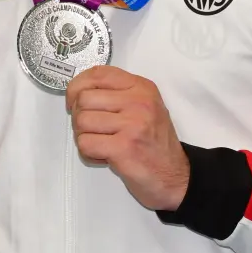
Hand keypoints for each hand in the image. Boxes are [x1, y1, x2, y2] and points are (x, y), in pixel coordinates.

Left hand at [66, 66, 189, 211]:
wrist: (177, 178)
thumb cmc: (154, 144)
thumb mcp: (143, 107)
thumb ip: (116, 94)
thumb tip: (77, 92)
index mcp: (142, 88)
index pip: (97, 74)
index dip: (77, 87)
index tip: (74, 101)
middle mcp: (139, 102)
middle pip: (83, 99)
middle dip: (80, 117)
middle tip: (95, 130)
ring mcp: (132, 124)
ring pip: (81, 122)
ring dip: (85, 137)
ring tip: (103, 144)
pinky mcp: (124, 148)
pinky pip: (85, 144)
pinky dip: (89, 154)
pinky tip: (105, 156)